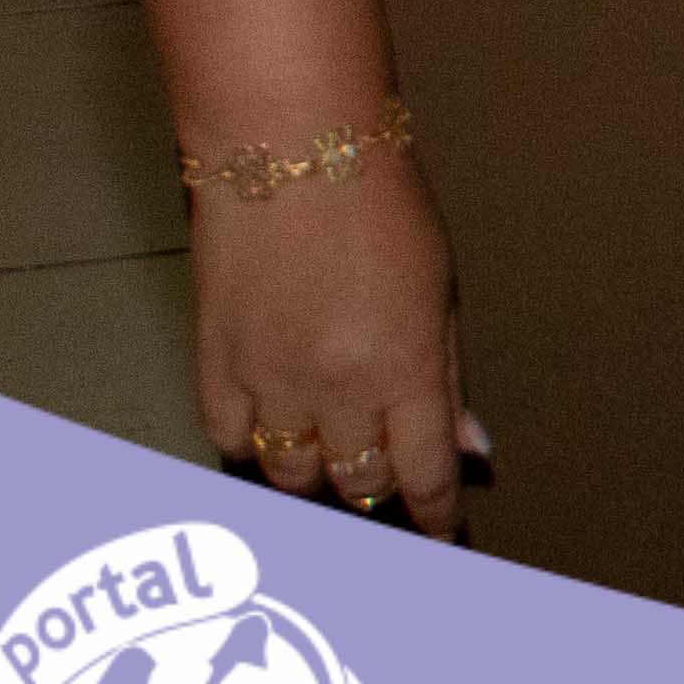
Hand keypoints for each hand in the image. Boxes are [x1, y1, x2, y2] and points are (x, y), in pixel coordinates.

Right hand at [194, 149, 474, 541]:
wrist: (291, 149)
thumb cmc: (385, 207)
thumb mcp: (443, 289)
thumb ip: (447, 377)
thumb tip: (470, 451)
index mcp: (405, 368)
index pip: (423, 475)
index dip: (436, 514)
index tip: (443, 534)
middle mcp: (337, 389)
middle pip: (356, 484)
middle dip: (379, 489)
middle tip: (385, 478)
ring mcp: (269, 381)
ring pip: (291, 473)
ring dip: (318, 471)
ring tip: (333, 450)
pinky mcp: (213, 365)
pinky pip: (231, 441)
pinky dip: (255, 446)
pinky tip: (275, 429)